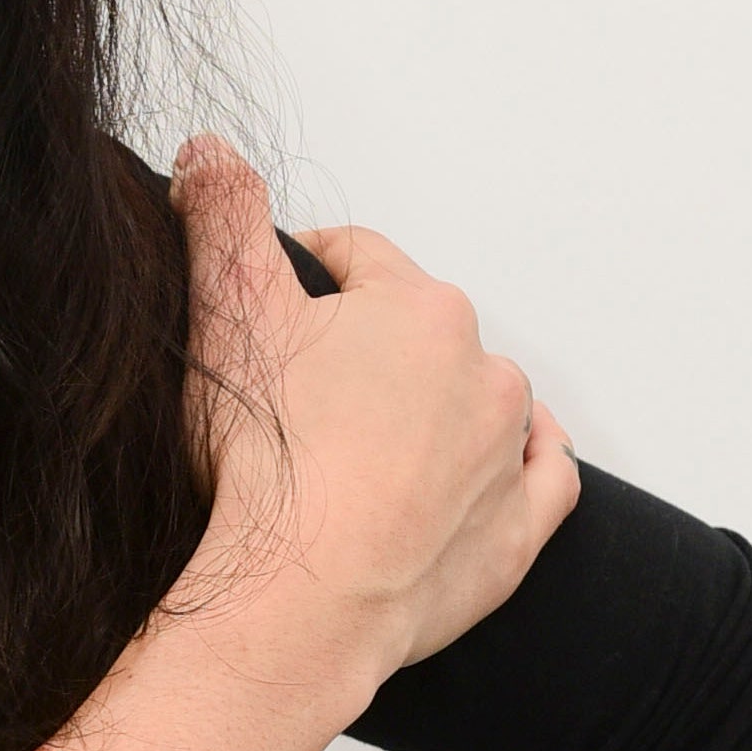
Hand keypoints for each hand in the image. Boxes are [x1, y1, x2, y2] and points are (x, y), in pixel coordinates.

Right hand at [169, 136, 577, 683]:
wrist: (302, 600)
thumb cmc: (268, 463)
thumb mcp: (225, 311)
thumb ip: (221, 215)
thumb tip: (212, 149)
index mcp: (420, 307)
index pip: (355, 256)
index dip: (299, 273)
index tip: (263, 309)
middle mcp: (483, 370)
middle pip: (417, 330)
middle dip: (365, 347)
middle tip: (298, 391)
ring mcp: (506, 454)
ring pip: (479, 400)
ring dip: (436, 406)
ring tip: (364, 443)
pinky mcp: (516, 532)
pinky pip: (539, 480)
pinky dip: (514, 470)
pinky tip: (481, 476)